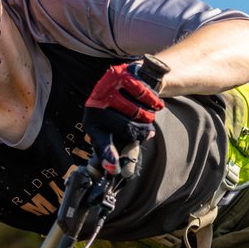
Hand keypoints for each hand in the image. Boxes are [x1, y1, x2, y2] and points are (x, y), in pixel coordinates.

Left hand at [84, 61, 164, 175]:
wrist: (129, 78)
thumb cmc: (123, 111)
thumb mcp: (119, 130)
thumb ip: (124, 149)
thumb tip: (122, 172)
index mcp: (92, 124)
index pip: (101, 142)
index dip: (109, 155)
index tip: (114, 168)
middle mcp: (95, 106)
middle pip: (127, 129)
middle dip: (142, 132)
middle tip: (147, 131)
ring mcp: (105, 89)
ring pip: (137, 113)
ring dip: (148, 117)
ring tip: (147, 115)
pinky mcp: (119, 75)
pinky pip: (143, 95)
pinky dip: (153, 102)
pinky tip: (155, 104)